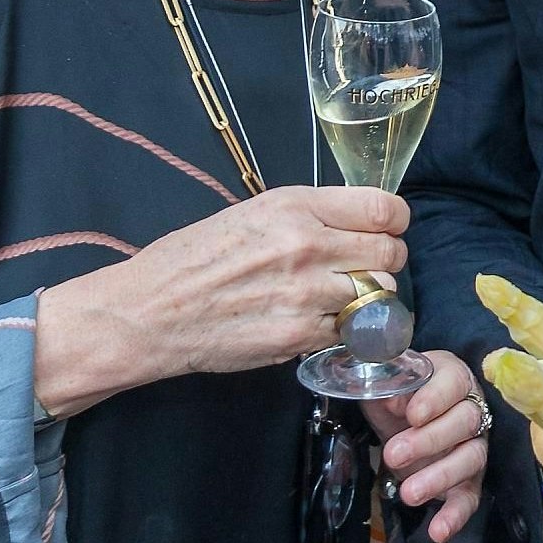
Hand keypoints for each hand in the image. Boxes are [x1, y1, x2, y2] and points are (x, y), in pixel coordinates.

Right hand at [36, 186, 409, 417]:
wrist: (149, 312)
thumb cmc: (193, 259)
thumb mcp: (251, 215)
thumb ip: (308, 217)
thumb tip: (356, 225)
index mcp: (294, 207)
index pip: (383, 208)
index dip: (393, 222)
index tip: (385, 231)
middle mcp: (306, 245)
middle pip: (390, 253)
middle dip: (385, 262)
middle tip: (364, 271)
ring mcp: (306, 293)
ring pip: (378, 295)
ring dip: (369, 300)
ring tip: (341, 300)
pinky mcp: (299, 335)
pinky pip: (350, 331)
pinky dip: (343, 330)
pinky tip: (318, 324)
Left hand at [362, 349, 488, 542]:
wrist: (404, 420)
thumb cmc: (397, 398)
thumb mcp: (383, 388)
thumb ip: (388, 387)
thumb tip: (394, 397)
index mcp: (451, 377)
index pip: (454, 382)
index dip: (436, 398)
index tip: (412, 414)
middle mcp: (472, 409)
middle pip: (466, 421)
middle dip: (430, 440)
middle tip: (394, 454)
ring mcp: (474, 446)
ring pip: (471, 459)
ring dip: (441, 477)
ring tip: (409, 493)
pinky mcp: (470, 480)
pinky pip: (470, 497)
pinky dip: (456, 515)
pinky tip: (438, 530)